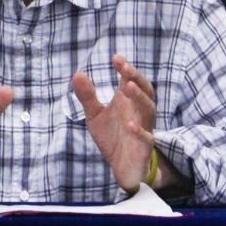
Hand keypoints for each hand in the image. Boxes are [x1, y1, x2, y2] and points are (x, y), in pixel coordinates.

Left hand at [71, 54, 155, 192]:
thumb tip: (77, 74)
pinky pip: (147, 137)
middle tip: (125, 68)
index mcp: (128, 101)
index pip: (130, 79)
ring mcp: (144, 127)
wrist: (122, 167)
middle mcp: (139, 111)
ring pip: (148, 109)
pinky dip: (140, 131)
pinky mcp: (144, 147)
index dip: (126, 68)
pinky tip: (129, 125)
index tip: (115, 58)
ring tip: (128, 86)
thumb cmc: (112, 136)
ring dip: (140, 97)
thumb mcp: (95, 115)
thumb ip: (87, 96)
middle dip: (136, 77)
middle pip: (145, 90)